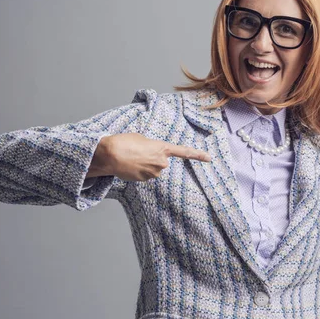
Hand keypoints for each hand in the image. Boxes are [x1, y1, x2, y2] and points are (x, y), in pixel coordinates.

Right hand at [88, 133, 210, 181]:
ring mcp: (154, 173)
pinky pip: (145, 175)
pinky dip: (139, 171)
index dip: (198, 155)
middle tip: (139, 152)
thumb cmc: (125, 142)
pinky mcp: (145, 180)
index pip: (184, 152)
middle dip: (153, 158)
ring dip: (145, 165)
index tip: (209, 158)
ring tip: (132, 158)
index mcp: (163, 148)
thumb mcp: (142, 138)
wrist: (110, 154)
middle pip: (162, 161)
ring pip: (153, 169)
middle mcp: (162, 162)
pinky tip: (130, 165)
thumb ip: (152, 146)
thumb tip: (151, 155)